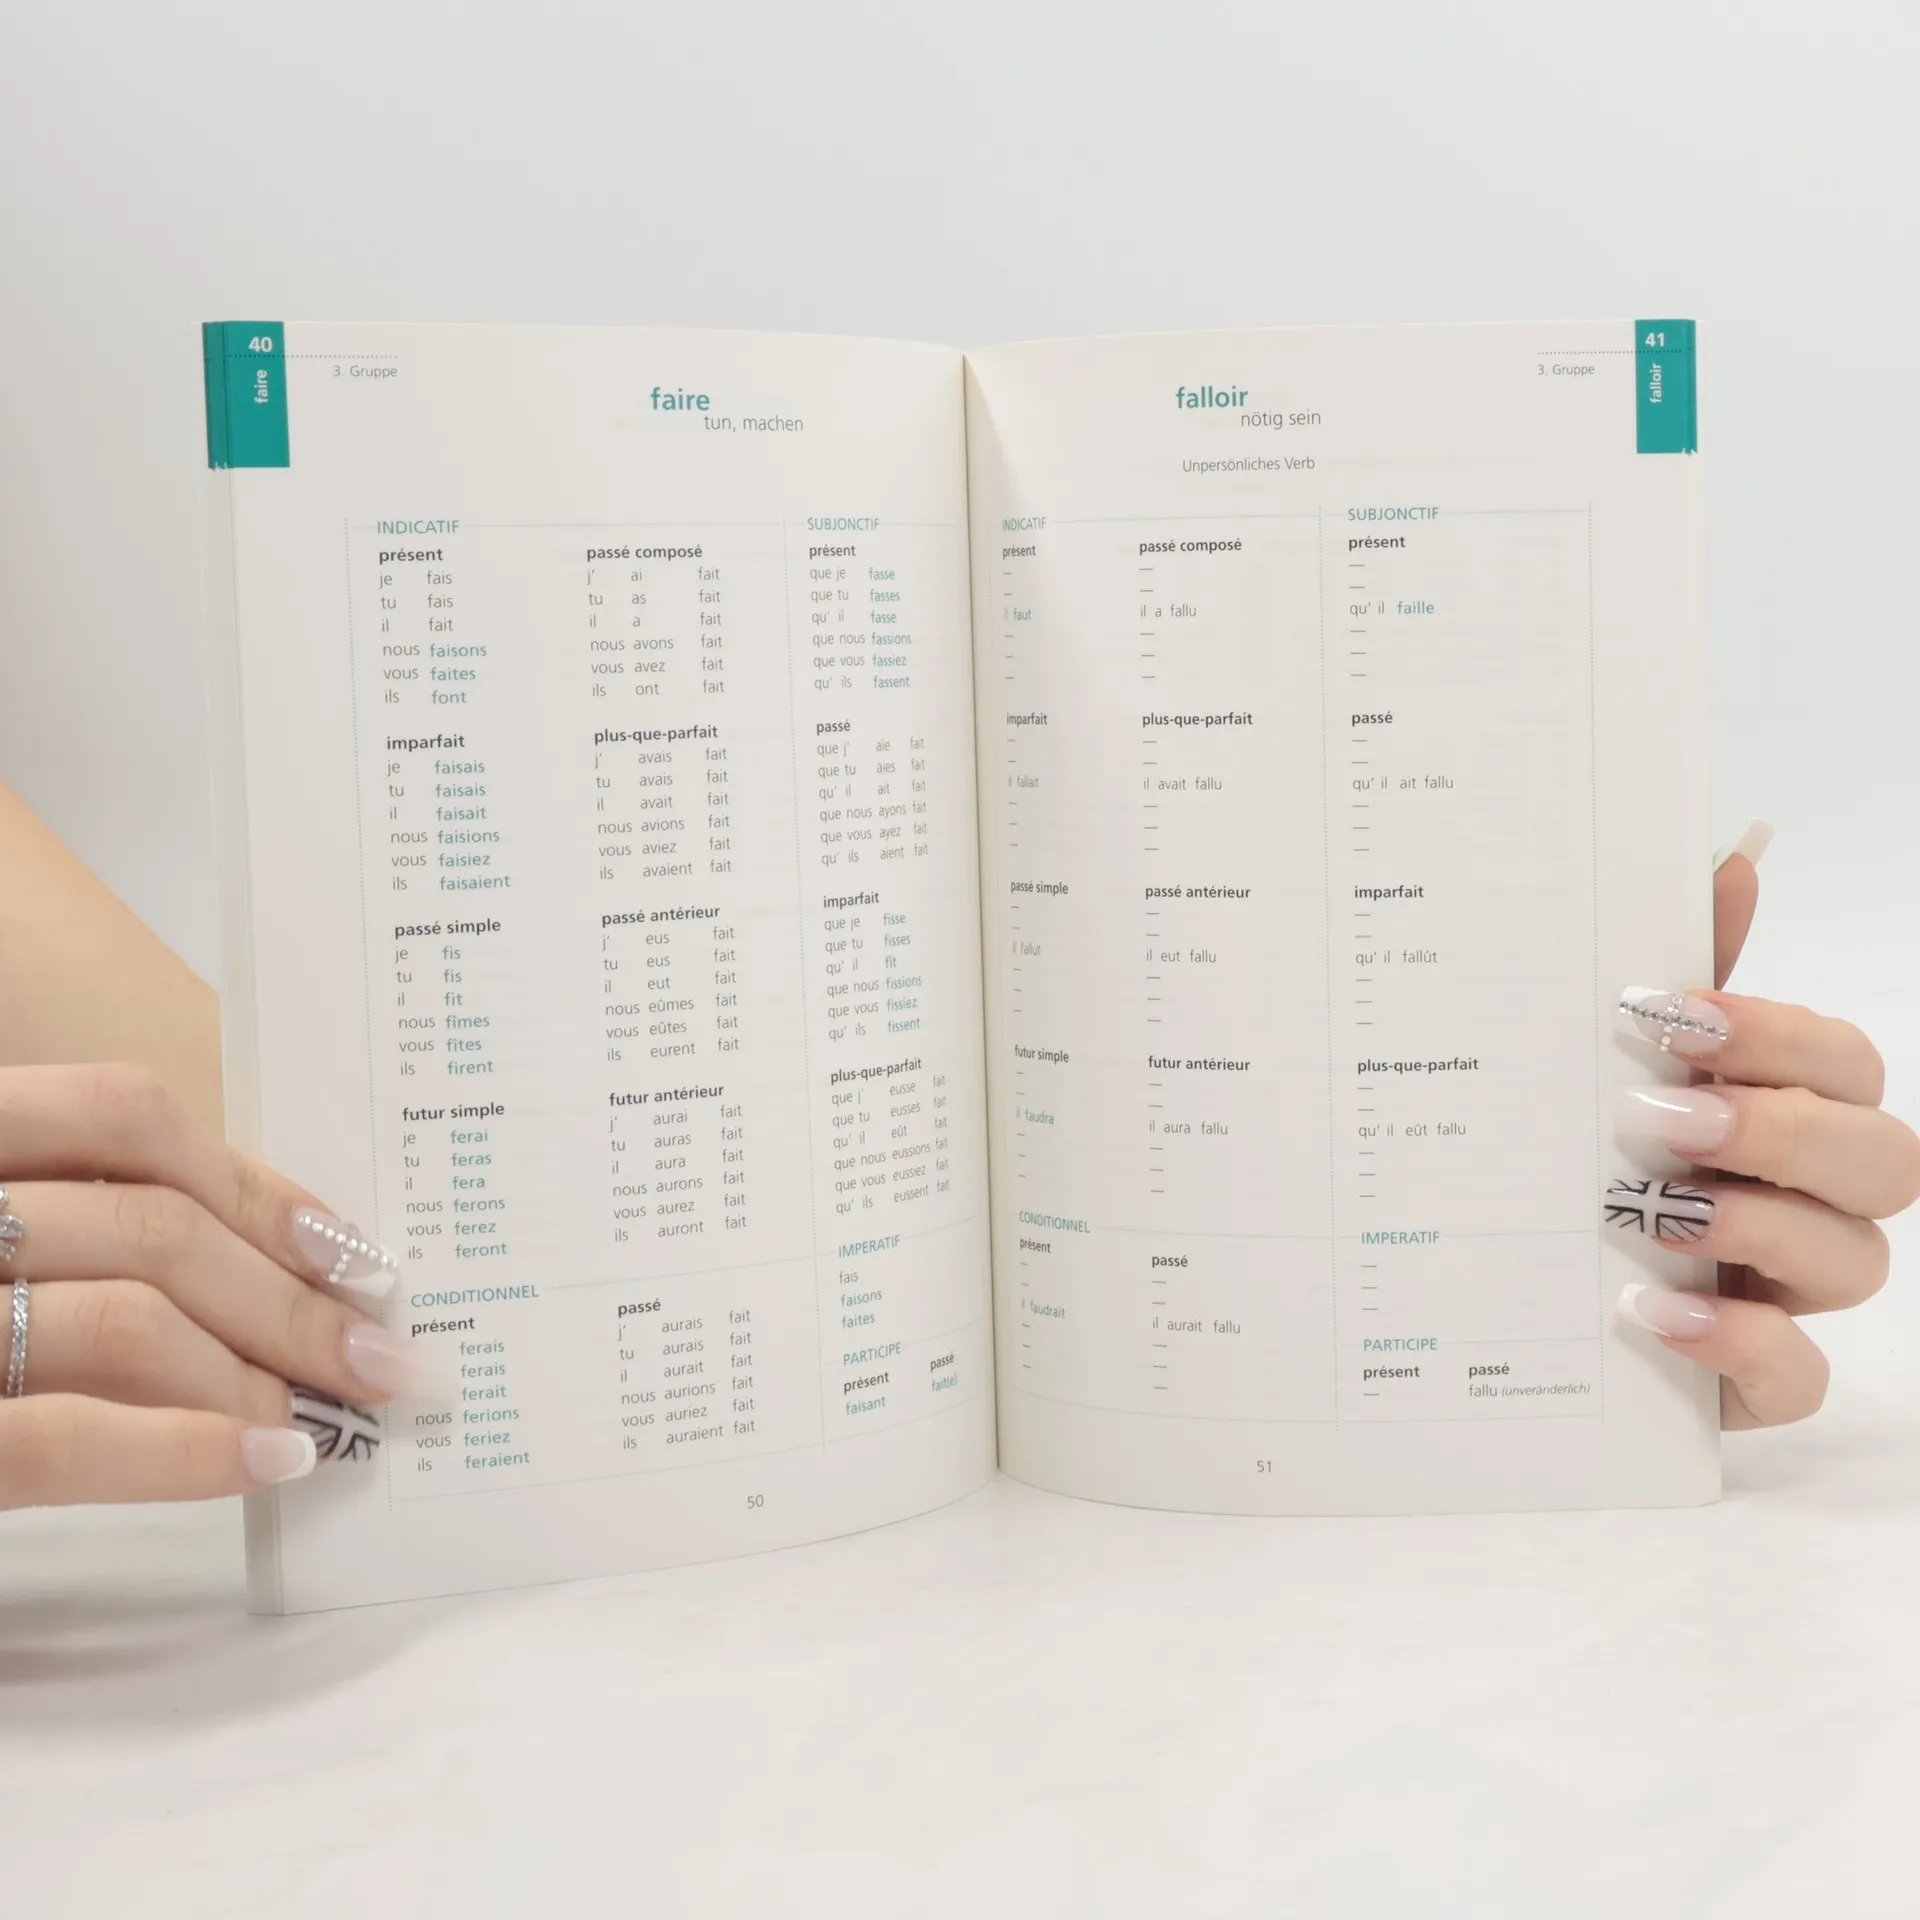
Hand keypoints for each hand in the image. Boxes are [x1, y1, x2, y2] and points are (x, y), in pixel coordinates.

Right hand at [0, 1064, 431, 1507]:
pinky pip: (64, 1438)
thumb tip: (259, 1253)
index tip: (352, 1252)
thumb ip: (85, 1207)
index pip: (125, 1115)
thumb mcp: (8, 1208)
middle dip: (294, 1298)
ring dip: (260, 1371)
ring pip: (128, 1319)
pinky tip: (274, 1459)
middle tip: (387, 1356)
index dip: (255, 1184)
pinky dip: (183, 1451)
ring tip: (341, 1413)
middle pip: (154, 1228)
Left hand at [1610, 828, 1919, 1425]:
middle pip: (1885, 1160)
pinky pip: (1797, 1377)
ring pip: (1857, 1264)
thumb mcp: (1615, 1060)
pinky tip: (1650, 1309)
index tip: (1670, 1015)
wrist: (1501, 1287)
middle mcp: (1810, 1198)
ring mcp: (1790, 1292)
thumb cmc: (1587, 1151)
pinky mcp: (1752, 1379)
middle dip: (1781, 1129)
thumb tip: (1737, 854)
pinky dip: (1736, 1343)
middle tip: (1665, 1116)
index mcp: (1788, 1109)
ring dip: (1759, 1227)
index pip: (1845, 1062)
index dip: (1778, 1036)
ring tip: (1650, 1209)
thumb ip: (1686, 972)